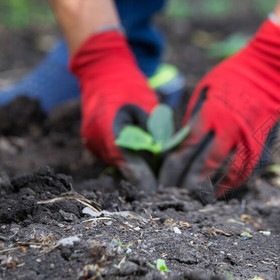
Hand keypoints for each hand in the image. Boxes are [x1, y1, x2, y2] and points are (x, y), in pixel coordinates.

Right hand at [70, 31, 158, 189]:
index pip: (130, 167)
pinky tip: (146, 154)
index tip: (163, 192)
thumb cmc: (129, 85)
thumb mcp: (147, 108)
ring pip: (120, 165)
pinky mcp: (93, 144)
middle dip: (146, 176)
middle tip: (169, 182)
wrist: (102, 70)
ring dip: (139, 166)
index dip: (147, 181)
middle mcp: (97, 142)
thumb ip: (155, 134)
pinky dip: (130, 157)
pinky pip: (115, 157)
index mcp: (110, 132)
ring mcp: (93, 144)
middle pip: (125, 170)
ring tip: (162, 168)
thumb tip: (167, 158)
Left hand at [158, 20, 279, 199]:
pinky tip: (223, 189)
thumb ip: (194, 114)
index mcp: (212, 113)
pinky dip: (235, 181)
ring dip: (214, 186)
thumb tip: (183, 138)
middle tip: (177, 193)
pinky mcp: (261, 142)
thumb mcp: (205, 88)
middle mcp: (229, 129)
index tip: (167, 175)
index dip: (176, 162)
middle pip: (205, 162)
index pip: (189, 144)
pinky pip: (248, 168)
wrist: (269, 71)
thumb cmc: (233, 75)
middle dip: (189, 181)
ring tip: (200, 198)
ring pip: (229, 171)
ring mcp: (247, 137)